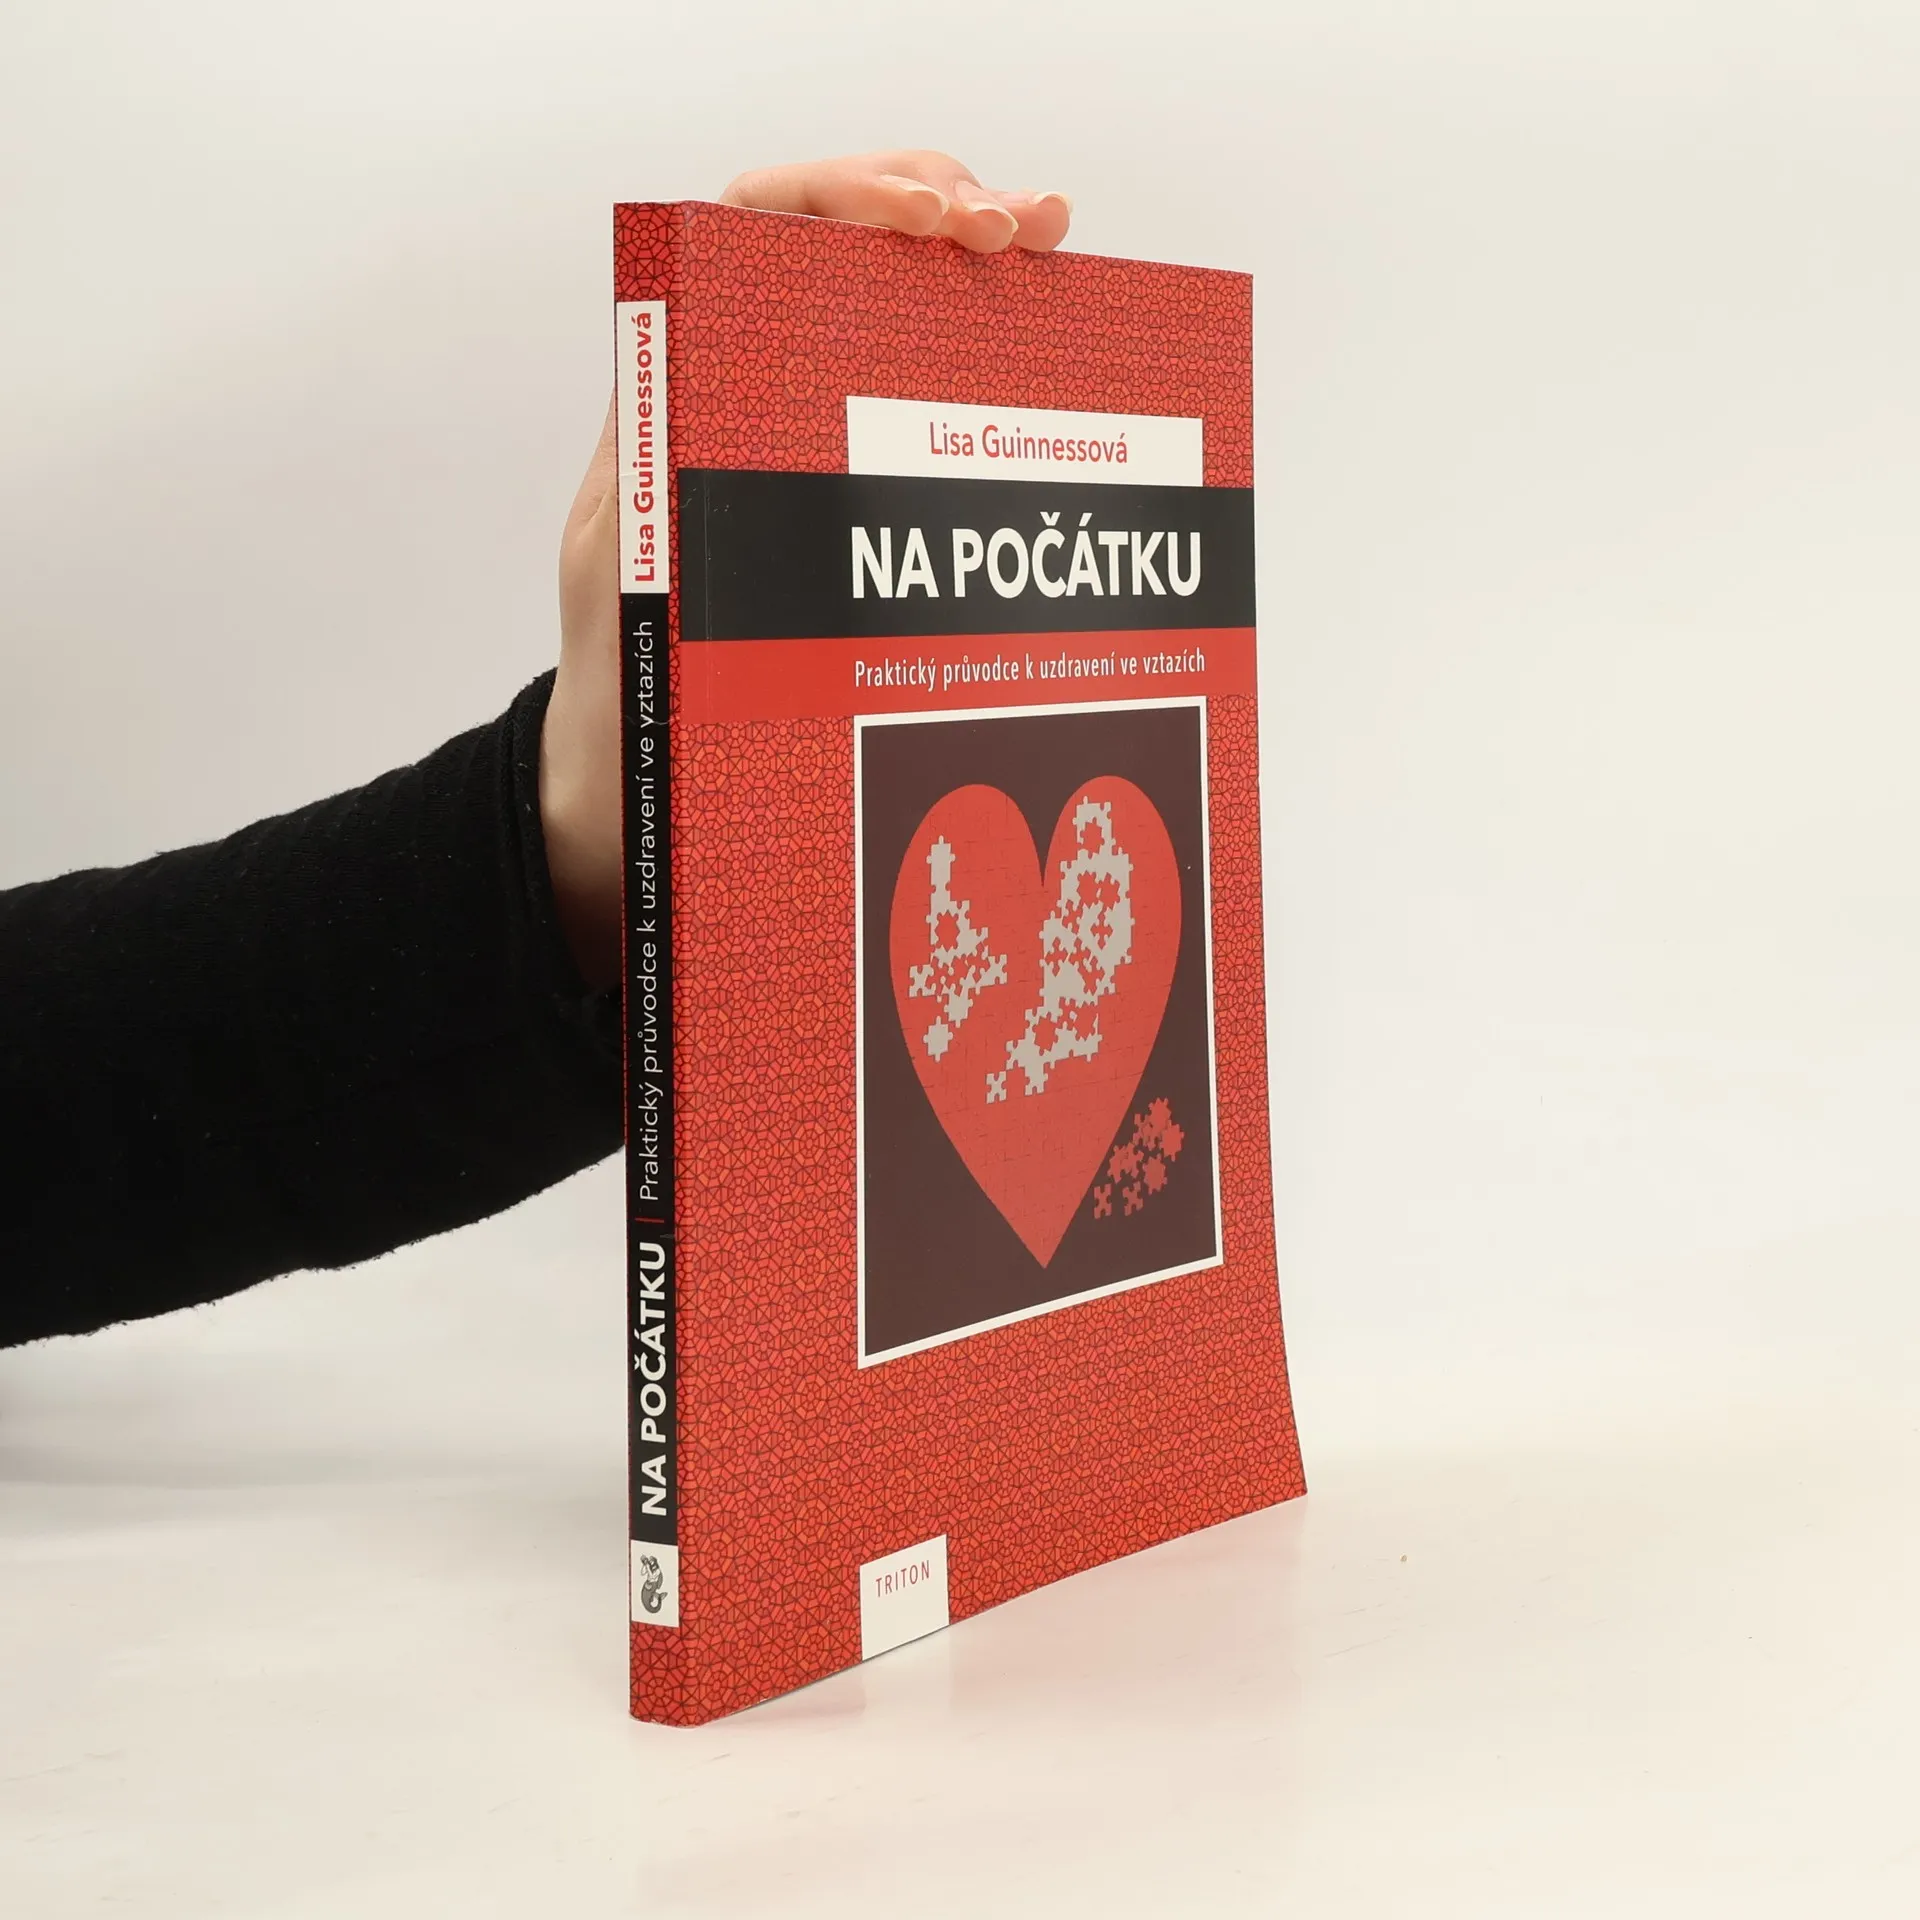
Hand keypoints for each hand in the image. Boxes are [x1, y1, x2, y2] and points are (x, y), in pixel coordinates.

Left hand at [541, 154, 1071, 987]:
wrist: (634, 807)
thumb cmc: (625, 716)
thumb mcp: (626, 594)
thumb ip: (660, 498)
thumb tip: (705, 391)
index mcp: (677, 406)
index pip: (748, 230)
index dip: (842, 197)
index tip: (930, 220)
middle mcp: (741, 407)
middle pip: (837, 245)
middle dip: (933, 205)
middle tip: (1016, 227)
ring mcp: (801, 454)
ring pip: (890, 313)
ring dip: (972, 262)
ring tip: (1044, 242)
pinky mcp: (845, 510)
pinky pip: (918, 412)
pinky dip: (984, 363)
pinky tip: (1042, 336)